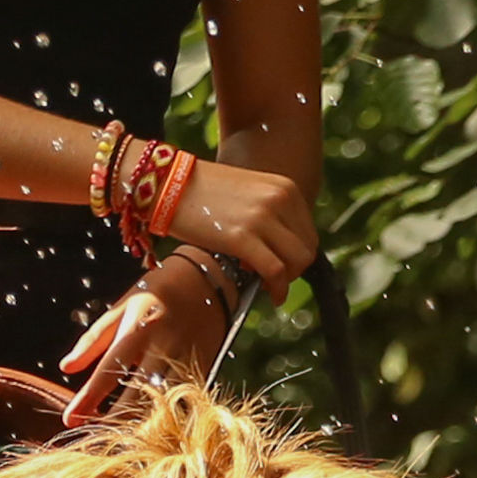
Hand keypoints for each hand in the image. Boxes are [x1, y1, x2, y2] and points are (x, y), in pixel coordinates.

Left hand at [60, 261, 227, 426]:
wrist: (207, 279)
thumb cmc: (154, 294)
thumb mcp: (120, 309)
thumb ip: (93, 339)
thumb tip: (65, 368)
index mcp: (137, 329)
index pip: (107, 371)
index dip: (88, 399)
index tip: (69, 419)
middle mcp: (162, 347)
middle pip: (136, 395)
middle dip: (112, 420)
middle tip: (93, 438)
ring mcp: (186, 359)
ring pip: (163, 403)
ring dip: (140, 424)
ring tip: (119, 440)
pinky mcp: (204, 368)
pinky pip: (182, 400)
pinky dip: (166, 417)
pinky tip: (150, 430)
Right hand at [170, 159, 316, 303]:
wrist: (169, 183)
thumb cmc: (202, 191)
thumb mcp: (247, 192)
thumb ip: (268, 214)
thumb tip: (276, 248)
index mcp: (284, 188)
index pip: (307, 231)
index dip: (296, 253)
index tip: (280, 263)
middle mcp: (279, 199)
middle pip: (307, 248)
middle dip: (294, 269)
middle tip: (275, 278)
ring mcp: (263, 218)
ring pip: (297, 261)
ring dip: (287, 280)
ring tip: (269, 284)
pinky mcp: (243, 237)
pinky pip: (275, 271)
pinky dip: (277, 288)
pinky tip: (270, 294)